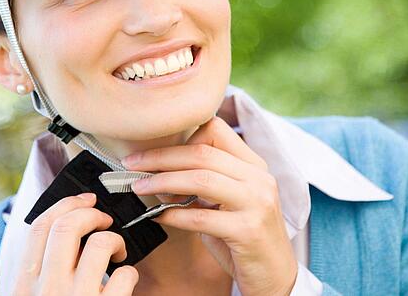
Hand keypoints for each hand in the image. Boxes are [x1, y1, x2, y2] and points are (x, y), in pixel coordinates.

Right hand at [13, 193, 138, 295]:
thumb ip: (40, 270)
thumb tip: (67, 231)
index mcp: (24, 284)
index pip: (40, 227)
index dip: (66, 204)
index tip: (85, 200)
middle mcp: (48, 290)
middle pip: (67, 226)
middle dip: (92, 214)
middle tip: (104, 220)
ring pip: (100, 243)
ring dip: (115, 240)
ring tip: (117, 253)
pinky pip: (125, 274)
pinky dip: (130, 273)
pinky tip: (124, 284)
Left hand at [123, 117, 297, 295]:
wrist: (275, 277)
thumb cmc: (245, 238)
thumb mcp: (229, 202)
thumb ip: (204, 183)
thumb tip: (158, 173)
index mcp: (254, 165)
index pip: (215, 130)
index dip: (180, 138)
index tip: (151, 151)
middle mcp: (259, 178)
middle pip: (202, 153)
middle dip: (160, 157)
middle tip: (132, 164)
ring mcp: (257, 203)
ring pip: (201, 179)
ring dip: (163, 181)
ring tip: (139, 187)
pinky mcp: (248, 230)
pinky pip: (200, 217)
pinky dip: (173, 215)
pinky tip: (158, 216)